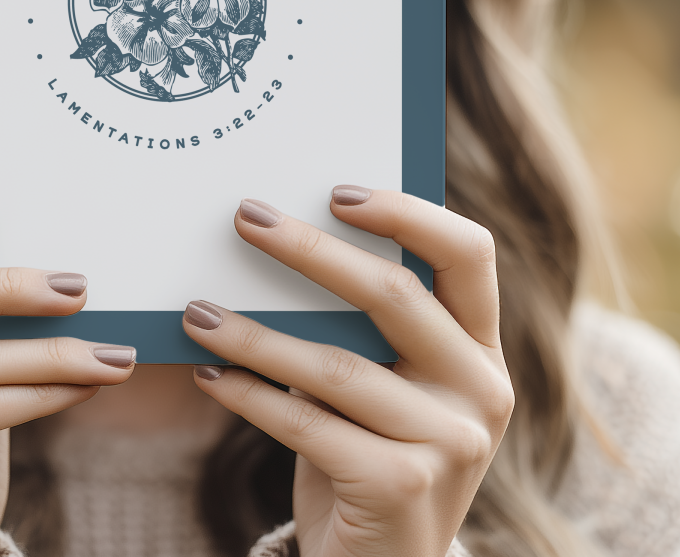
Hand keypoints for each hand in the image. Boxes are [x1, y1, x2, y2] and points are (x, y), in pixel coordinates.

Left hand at [184, 187, 512, 556]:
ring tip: (197, 311)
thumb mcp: (383, 387)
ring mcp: (450, 444)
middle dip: (310, 250)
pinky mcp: (402, 488)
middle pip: (394, 294)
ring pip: (335, 365)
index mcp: (480, 349)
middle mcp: (482, 391)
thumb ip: (360, 328)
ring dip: (254, 333)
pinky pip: (307, 424)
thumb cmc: (367, 458)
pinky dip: (249, 395)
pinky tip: (209, 375)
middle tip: (244, 217)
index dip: (406, 212)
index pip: (467, 255)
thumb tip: (277, 241)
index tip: (336, 191)